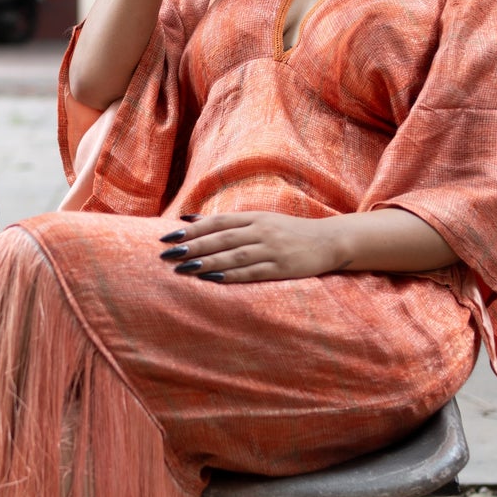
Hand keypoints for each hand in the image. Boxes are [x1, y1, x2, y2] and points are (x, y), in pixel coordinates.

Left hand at [158, 211, 345, 282]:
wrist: (329, 241)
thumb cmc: (289, 232)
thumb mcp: (260, 220)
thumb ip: (228, 222)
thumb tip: (189, 220)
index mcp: (254, 217)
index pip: (217, 222)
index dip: (192, 230)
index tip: (168, 237)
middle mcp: (261, 230)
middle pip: (221, 239)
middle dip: (192, 247)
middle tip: (167, 254)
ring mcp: (272, 249)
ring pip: (233, 256)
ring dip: (206, 262)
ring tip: (183, 269)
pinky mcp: (282, 268)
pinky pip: (252, 272)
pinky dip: (231, 275)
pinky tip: (213, 279)